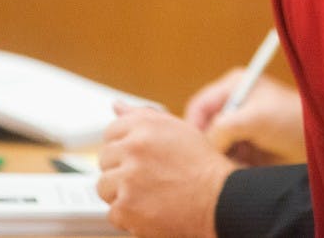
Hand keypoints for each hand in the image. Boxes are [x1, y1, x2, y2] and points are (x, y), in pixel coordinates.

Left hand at [98, 103, 236, 237]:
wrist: (219, 200)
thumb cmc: (202, 166)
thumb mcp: (177, 130)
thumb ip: (143, 116)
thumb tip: (116, 106)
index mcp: (145, 125)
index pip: (111, 132)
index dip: (124, 148)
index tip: (137, 158)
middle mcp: (135, 147)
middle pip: (105, 159)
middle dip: (121, 170)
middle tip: (148, 178)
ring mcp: (128, 177)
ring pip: (104, 186)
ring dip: (122, 194)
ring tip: (149, 194)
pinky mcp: (126, 206)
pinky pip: (112, 212)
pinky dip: (129, 217)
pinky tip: (150, 210)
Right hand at [184, 67, 306, 164]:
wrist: (319, 144)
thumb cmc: (293, 119)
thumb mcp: (256, 117)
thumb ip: (224, 126)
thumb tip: (205, 144)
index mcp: (233, 86)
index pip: (199, 105)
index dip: (193, 126)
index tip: (193, 148)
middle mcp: (233, 106)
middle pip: (202, 128)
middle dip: (205, 145)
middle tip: (212, 160)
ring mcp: (238, 128)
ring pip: (212, 147)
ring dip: (218, 158)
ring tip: (231, 165)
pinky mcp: (245, 148)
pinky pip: (225, 159)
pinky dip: (228, 166)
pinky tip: (241, 170)